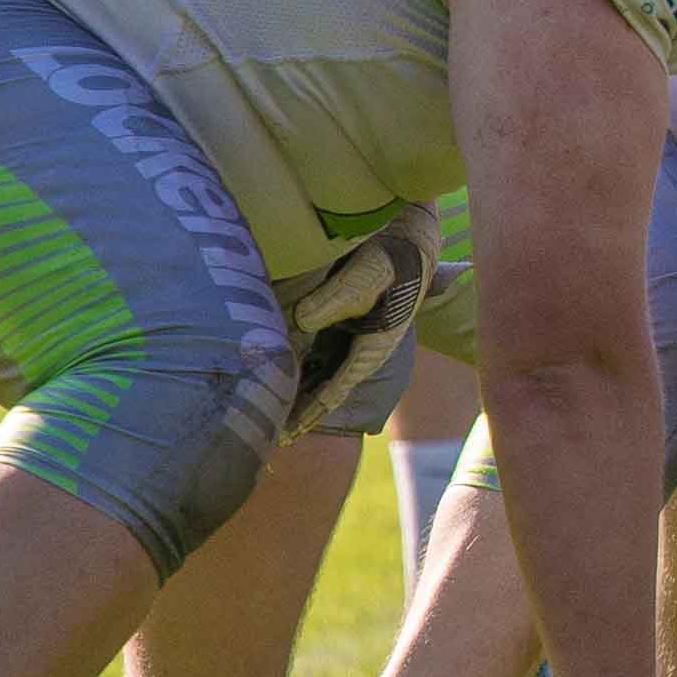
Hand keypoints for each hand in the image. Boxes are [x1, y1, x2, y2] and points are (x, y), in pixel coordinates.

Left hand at [283, 212, 434, 440]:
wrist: (409, 238)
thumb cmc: (393, 255)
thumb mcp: (370, 271)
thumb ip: (339, 296)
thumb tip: (300, 321)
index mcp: (373, 346)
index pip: (337, 388)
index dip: (310, 411)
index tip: (288, 432)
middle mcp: (359, 349)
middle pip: (323, 390)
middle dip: (299, 414)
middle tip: (271, 438)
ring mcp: (349, 339)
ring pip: (316, 375)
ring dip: (295, 395)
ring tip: (267, 417)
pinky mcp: (340, 326)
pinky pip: (314, 354)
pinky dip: (295, 369)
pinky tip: (274, 378)